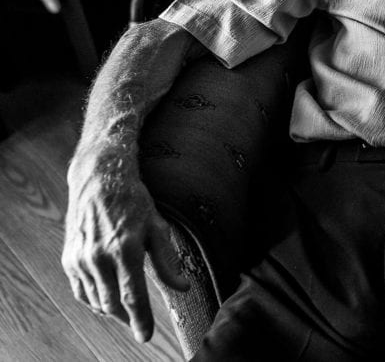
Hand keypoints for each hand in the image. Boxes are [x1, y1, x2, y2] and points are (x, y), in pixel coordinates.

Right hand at [62, 148, 188, 341]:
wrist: (100, 180)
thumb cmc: (135, 202)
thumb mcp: (158, 227)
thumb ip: (168, 261)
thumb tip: (182, 287)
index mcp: (126, 249)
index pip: (132, 295)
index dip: (140, 319)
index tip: (145, 336)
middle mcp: (100, 256)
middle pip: (112, 303)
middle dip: (127, 318)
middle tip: (139, 325)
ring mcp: (81, 258)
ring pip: (95, 300)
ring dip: (110, 311)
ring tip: (126, 313)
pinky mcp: (69, 258)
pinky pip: (80, 291)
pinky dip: (93, 301)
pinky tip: (106, 300)